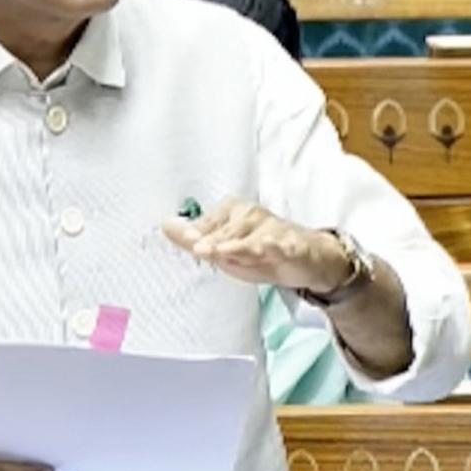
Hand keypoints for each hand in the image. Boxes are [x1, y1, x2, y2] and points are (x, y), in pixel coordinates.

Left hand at [162, 197, 348, 292]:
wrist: (306, 258)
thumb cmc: (258, 249)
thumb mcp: (224, 248)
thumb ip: (195, 239)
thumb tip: (165, 225)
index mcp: (232, 212)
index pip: (211, 224)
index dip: (199, 232)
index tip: (186, 238)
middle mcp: (252, 216)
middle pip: (230, 233)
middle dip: (215, 241)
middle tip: (198, 248)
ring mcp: (274, 230)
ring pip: (254, 240)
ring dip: (240, 246)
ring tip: (223, 252)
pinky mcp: (294, 246)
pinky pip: (286, 246)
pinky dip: (280, 247)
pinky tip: (272, 248)